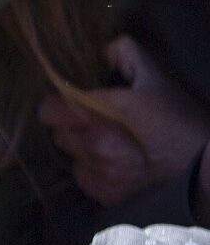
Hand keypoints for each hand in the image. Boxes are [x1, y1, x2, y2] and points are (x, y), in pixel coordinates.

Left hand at [39, 35, 209, 207]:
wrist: (205, 165)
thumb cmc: (179, 118)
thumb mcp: (156, 78)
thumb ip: (126, 54)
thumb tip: (102, 49)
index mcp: (105, 113)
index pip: (51, 110)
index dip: (57, 103)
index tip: (69, 101)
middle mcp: (98, 145)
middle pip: (58, 133)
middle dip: (71, 125)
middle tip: (96, 122)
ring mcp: (102, 173)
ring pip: (70, 155)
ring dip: (82, 148)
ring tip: (109, 143)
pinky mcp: (107, 194)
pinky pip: (84, 177)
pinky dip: (92, 170)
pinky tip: (114, 163)